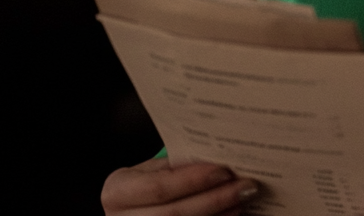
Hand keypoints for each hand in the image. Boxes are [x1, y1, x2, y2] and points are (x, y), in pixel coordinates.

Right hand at [102, 157, 259, 215]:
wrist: (135, 211)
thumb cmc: (146, 186)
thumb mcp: (151, 172)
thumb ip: (175, 166)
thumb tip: (220, 154)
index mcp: (118, 191)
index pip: (159, 187)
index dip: (193, 180)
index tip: (224, 171)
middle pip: (174, 213)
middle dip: (214, 199)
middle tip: (246, 186)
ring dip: (220, 215)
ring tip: (243, 200)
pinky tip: (233, 214)